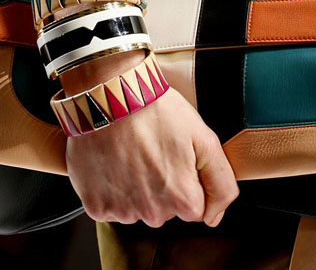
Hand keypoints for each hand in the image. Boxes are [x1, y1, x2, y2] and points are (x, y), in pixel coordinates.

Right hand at [65, 86, 239, 227]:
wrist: (108, 97)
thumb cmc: (155, 111)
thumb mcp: (204, 139)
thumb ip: (221, 184)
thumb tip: (214, 218)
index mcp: (182, 198)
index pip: (194, 208)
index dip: (187, 180)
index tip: (174, 156)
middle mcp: (152, 213)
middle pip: (164, 210)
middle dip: (161, 186)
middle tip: (151, 151)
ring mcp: (121, 211)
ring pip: (136, 209)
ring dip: (134, 188)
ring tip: (130, 153)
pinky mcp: (95, 205)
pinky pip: (109, 207)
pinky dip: (110, 189)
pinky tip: (112, 163)